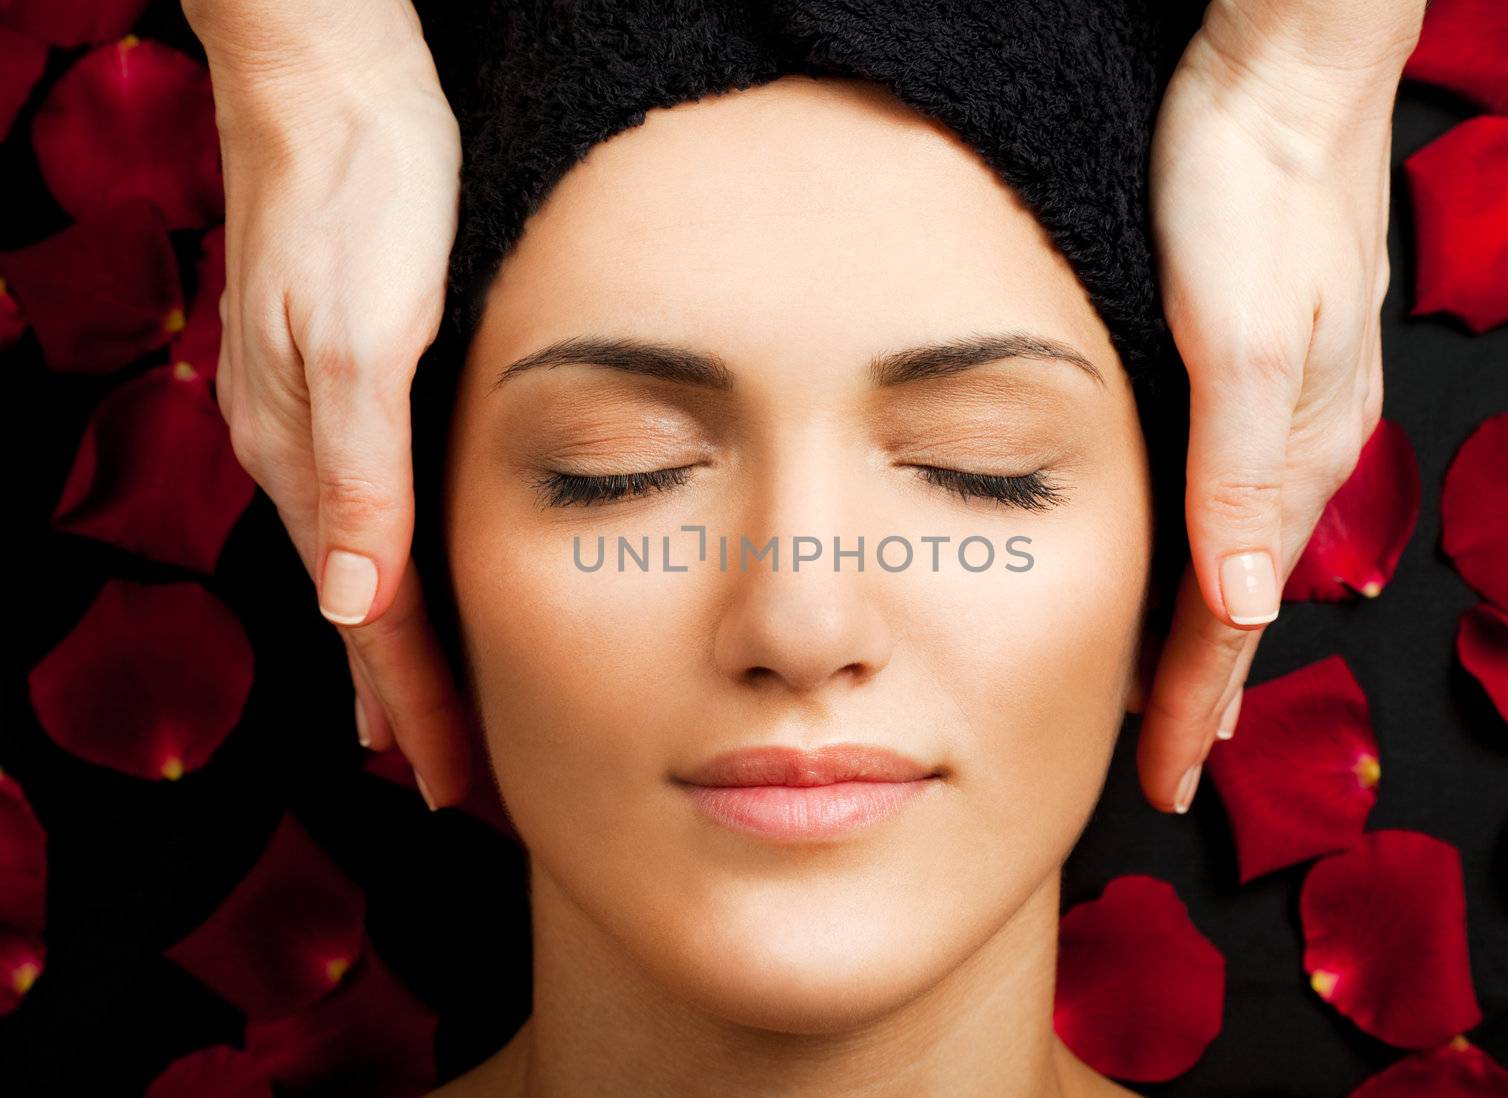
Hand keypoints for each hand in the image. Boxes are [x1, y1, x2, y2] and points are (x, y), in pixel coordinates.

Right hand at [186, 0, 472, 806]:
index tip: (454, 783)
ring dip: (397, 652)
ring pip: (365, 569)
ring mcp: (313, 420)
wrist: (329, 91)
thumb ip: (355, 475)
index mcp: (310, 457)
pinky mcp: (342, 383)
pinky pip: (370, 514)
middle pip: (364, 611)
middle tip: (448, 785)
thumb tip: (351, 606)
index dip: (416, 706)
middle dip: (403, 704)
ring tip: (421, 723)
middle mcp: (303, 453)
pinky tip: (405, 589)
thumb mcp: (358, 336)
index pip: (376, 619)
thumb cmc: (358, 201)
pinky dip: (396, 576)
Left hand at [1140, 0, 1419, 811]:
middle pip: (1242, 602)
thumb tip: (1251, 607)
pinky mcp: (1260, 364)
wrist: (1283, 79)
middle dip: (1204, 693)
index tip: (1164, 783)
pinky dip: (1204, 557)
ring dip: (1204, 632)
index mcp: (1295, 454)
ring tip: (1173, 693)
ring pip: (1237, 554)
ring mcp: (1285, 406)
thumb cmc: (1255, 196)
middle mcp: (1298, 444)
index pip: (1235, 620)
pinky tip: (1190, 562)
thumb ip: (1244, 476)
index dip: (1195, 708)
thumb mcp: (1249, 339)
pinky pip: (1229, 498)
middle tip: (1168, 767)